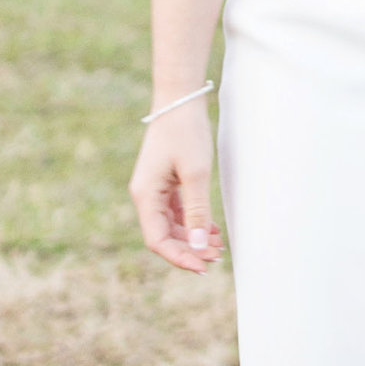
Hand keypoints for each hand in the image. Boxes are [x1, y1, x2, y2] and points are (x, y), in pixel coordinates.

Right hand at [130, 100, 219, 272]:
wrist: (180, 99)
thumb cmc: (185, 133)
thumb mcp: (196, 174)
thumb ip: (196, 211)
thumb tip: (198, 246)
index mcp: (145, 196)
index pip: (157, 240)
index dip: (179, 257)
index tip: (203, 266)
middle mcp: (145, 196)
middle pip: (164, 235)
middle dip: (190, 249)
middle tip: (218, 257)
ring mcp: (154, 190)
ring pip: (172, 226)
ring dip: (193, 238)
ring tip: (219, 245)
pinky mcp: (165, 183)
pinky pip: (176, 212)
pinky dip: (193, 222)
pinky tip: (213, 229)